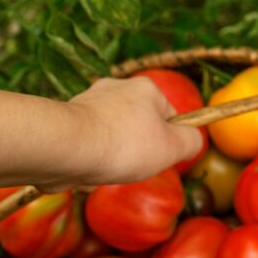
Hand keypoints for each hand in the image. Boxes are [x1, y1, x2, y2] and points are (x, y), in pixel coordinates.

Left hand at [56, 77, 202, 189]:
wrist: (66, 148)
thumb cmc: (124, 146)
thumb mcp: (173, 147)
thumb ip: (191, 142)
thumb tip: (192, 141)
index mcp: (145, 88)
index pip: (169, 116)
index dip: (168, 141)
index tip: (158, 157)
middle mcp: (116, 88)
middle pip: (138, 126)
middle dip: (137, 150)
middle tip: (132, 166)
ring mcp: (88, 102)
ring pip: (112, 138)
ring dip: (112, 158)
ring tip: (106, 169)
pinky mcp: (67, 121)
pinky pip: (89, 145)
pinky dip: (90, 160)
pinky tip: (86, 170)